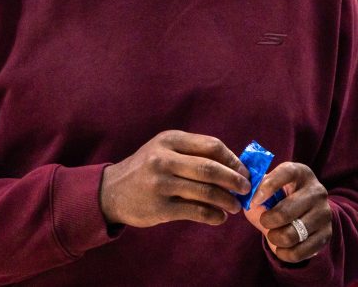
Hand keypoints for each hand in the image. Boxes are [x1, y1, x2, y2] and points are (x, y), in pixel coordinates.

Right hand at [99, 130, 251, 227]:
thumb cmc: (147, 169)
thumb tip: (235, 167)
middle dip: (234, 180)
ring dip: (226, 200)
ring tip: (235, 206)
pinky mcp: (159, 207)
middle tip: (246, 189)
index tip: (244, 171)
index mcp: (170, 140)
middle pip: (211, 169)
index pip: (212, 146)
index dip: (233, 160)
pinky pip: (195, 212)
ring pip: (205, 192)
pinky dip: (213, 216)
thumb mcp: (165, 150)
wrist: (111, 191)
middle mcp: (164, 159)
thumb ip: (194, 153)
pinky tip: (219, 218)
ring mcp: (160, 183)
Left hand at [243, 162, 331, 262]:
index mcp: (301, 172)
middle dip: (267, 221)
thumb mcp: (267, 188)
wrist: (305, 212)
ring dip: (275, 238)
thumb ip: (256, 190)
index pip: (286, 173)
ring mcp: (324, 213)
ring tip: (273, 234)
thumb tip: (251, 200)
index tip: (254, 200)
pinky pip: (300, 251)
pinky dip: (285, 254)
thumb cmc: (278, 197)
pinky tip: (281, 248)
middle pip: (285, 212)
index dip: (268, 187)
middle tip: (264, 221)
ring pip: (292, 235)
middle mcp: (316, 191)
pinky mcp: (326, 234)